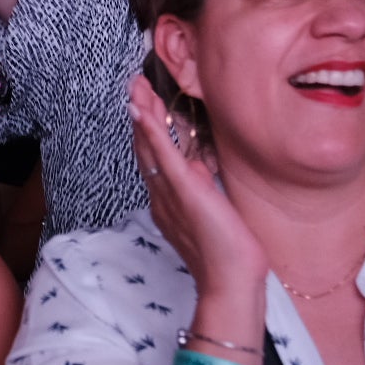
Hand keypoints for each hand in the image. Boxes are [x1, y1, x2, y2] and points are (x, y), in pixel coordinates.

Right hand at [128, 75, 268, 303]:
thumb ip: (200, 187)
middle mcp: (161, 196)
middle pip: (145, 148)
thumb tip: (196, 164)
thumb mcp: (213, 210)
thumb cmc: (227, 253)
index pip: (154, 159)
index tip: (146, 104)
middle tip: (134, 85)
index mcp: (168, 202)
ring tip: (135, 87)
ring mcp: (169, 193)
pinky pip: (162, 156)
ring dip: (142, 114)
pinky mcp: (183, 191)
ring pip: (149, 147)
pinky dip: (151, 131)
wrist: (230, 280)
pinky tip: (142, 110)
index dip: (147, 130)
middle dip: (140, 114)